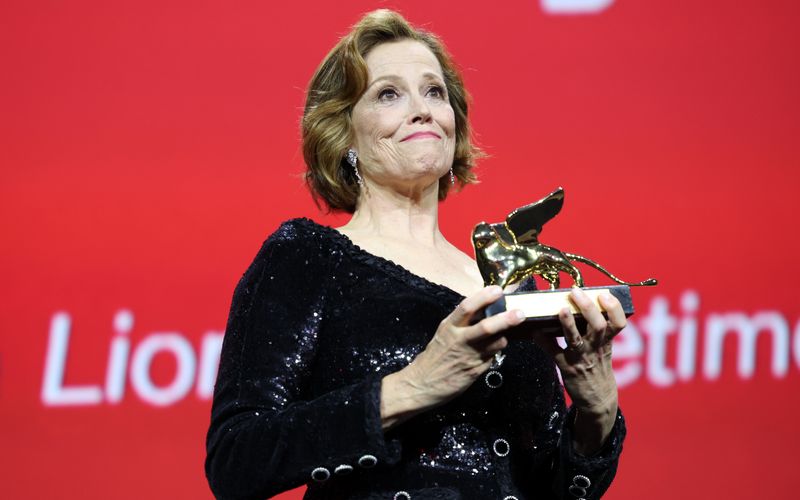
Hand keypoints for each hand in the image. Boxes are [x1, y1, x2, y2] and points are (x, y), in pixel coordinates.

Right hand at [380, 286, 524, 428]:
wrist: (421, 384)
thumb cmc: (434, 355)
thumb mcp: (444, 334)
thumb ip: (462, 323)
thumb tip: (484, 310)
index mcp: (449, 327)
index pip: (467, 307)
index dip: (484, 297)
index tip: (498, 290)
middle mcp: (460, 340)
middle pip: (486, 326)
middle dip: (505, 319)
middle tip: (520, 313)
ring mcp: (469, 356)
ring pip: (496, 343)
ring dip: (505, 337)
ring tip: (507, 334)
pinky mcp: (475, 371)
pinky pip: (492, 357)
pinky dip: (496, 351)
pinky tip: (492, 351)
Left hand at [532, 288, 625, 453]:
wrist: (598, 399)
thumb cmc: (598, 367)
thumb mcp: (605, 349)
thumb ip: (597, 330)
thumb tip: (582, 303)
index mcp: (607, 342)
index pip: (618, 323)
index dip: (614, 308)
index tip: (605, 294)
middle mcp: (596, 348)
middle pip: (598, 325)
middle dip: (587, 307)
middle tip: (576, 292)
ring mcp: (581, 358)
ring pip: (576, 339)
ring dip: (568, 323)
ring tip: (560, 309)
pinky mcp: (567, 367)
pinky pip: (554, 353)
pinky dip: (544, 342)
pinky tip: (535, 332)